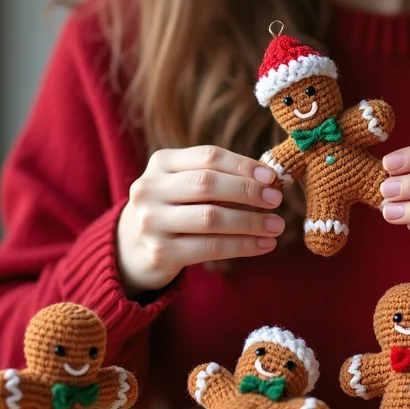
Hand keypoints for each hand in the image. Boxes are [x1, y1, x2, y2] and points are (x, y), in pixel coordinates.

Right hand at [117, 145, 283, 295]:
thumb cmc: (175, 207)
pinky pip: (210, 248)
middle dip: (247, 191)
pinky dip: (243, 246)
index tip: (271, 176)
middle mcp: (150, 189)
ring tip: (277, 226)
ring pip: (210, 218)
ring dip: (250, 222)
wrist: (133, 247)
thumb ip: (221, 177)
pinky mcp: (160, 253)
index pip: (208, 156)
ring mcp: (151, 222)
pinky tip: (265, 245)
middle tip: (276, 199)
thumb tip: (270, 180)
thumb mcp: (186, 183)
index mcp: (161, 162)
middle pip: (207, 184)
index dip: (243, 165)